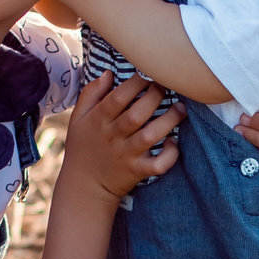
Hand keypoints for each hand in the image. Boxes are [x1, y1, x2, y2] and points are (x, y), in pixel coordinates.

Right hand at [63, 69, 182, 198]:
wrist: (84, 186)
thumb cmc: (83, 146)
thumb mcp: (78, 118)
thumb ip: (91, 93)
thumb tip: (108, 73)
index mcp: (98, 121)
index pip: (117, 98)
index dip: (135, 83)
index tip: (147, 73)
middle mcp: (113, 137)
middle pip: (137, 115)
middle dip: (155, 97)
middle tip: (165, 87)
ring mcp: (126, 155)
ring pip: (150, 136)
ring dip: (169, 120)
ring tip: (180, 108)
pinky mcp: (137, 171)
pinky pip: (157, 165)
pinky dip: (169, 155)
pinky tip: (173, 142)